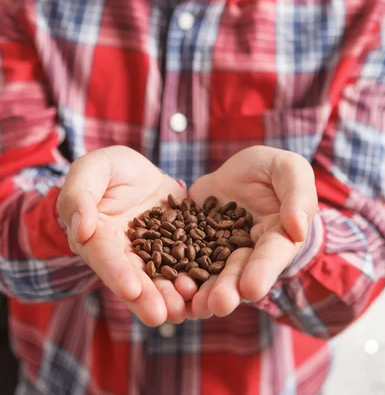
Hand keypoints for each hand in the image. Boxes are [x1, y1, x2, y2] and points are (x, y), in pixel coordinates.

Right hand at [57, 146, 197, 326]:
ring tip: (184, 310)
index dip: (117, 274)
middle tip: (160, 316)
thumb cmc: (107, 168)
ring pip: (159, 278)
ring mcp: (151, 253)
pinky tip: (204, 290)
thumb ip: (80, 196)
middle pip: (133, 278)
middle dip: (146, 297)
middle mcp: (123, 253)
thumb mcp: (90, 170)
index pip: (104, 257)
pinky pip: (185, 263)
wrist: (137, 170)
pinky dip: (193, 277)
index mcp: (96, 237)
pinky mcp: (175, 247)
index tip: (131, 290)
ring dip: (170, 296)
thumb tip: (81, 229)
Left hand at [188, 146, 317, 318]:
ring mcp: (219, 248)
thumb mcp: (290, 170)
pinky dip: (177, 273)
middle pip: (239, 272)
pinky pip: (184, 257)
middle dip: (229, 289)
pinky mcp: (194, 240)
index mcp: (278, 237)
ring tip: (192, 304)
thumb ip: (298, 196)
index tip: (251, 288)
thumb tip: (298, 229)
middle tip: (218, 305)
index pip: (272, 255)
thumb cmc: (274, 169)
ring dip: (202, 291)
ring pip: (211, 273)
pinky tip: (168, 286)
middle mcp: (249, 251)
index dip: (263, 271)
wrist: (240, 168)